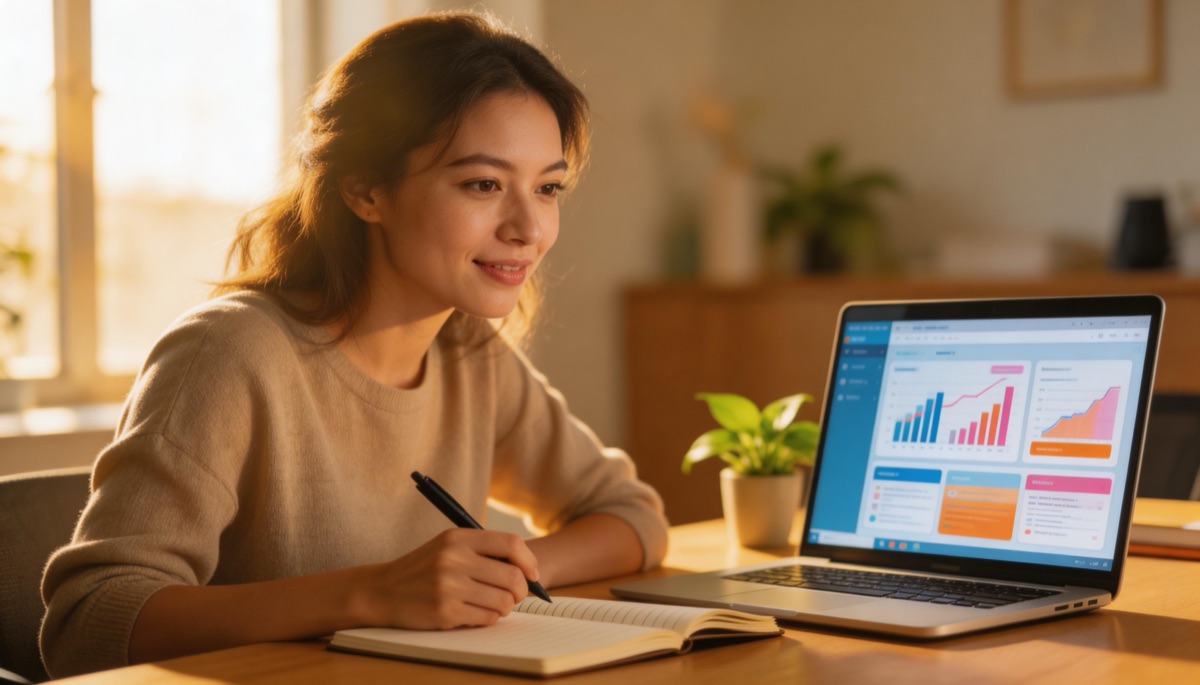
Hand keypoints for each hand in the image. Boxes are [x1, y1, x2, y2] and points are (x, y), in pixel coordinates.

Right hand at [357, 528, 539, 629]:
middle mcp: (454, 559)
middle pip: (512, 576)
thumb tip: (526, 567)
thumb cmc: (422, 569)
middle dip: (521, 590)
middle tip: (515, 595)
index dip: (529, 561)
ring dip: (505, 607)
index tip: (532, 574)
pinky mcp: (444, 611)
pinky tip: (476, 613)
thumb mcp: (448, 546)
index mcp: (459, 538)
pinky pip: (487, 618)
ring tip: (493, 605)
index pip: (511, 543)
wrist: (382, 590)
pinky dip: (488, 618)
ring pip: (503, 601)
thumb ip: (482, 550)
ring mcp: (449, 586)